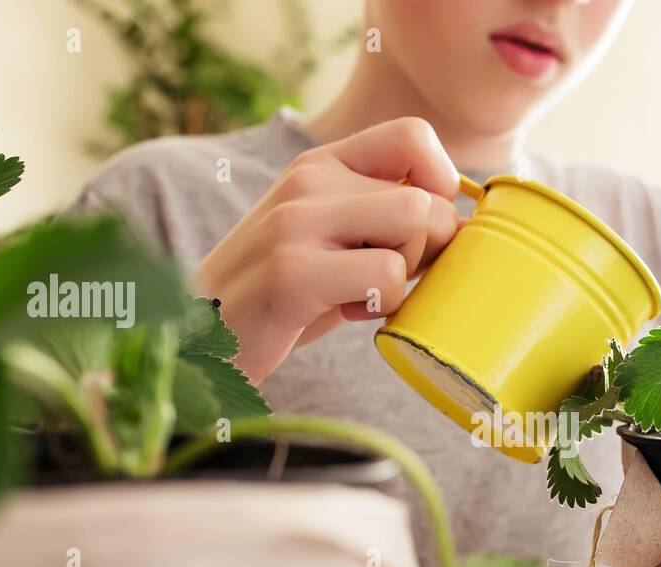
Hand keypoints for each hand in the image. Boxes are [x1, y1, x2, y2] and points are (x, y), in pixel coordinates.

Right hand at [194, 117, 461, 384]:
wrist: (198, 338)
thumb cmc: (283, 295)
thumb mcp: (329, 238)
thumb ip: (381, 217)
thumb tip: (462, 222)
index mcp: (320, 164)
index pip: (413, 134)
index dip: (442, 182)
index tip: (427, 229)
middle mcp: (308, 180)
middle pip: (427, 199)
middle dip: (428, 253)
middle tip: (384, 280)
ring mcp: (297, 223)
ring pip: (415, 228)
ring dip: (403, 278)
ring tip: (356, 293)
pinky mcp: (293, 272)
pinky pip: (387, 279)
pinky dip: (379, 308)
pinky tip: (338, 311)